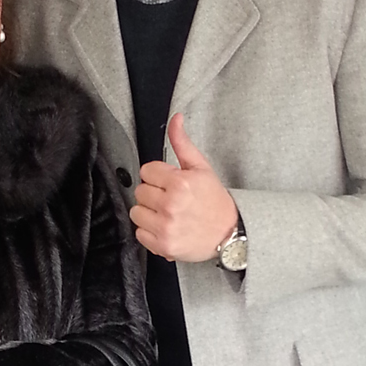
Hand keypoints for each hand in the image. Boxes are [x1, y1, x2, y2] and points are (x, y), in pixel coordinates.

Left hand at [130, 113, 238, 262]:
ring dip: (149, 213)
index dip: (158, 176)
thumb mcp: (201, 168)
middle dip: (154, 193)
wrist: (229, 233)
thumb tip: (175, 119)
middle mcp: (171, 205)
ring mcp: (166, 227)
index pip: (146, 171)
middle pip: (140, 191)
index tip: (170, 183)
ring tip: (167, 214)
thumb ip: (182, 143)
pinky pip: (139, 233)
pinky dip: (150, 231)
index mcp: (179, 183)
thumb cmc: (214, 200)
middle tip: (171, 199)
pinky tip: (166, 227)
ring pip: (136, 212)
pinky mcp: (163, 246)